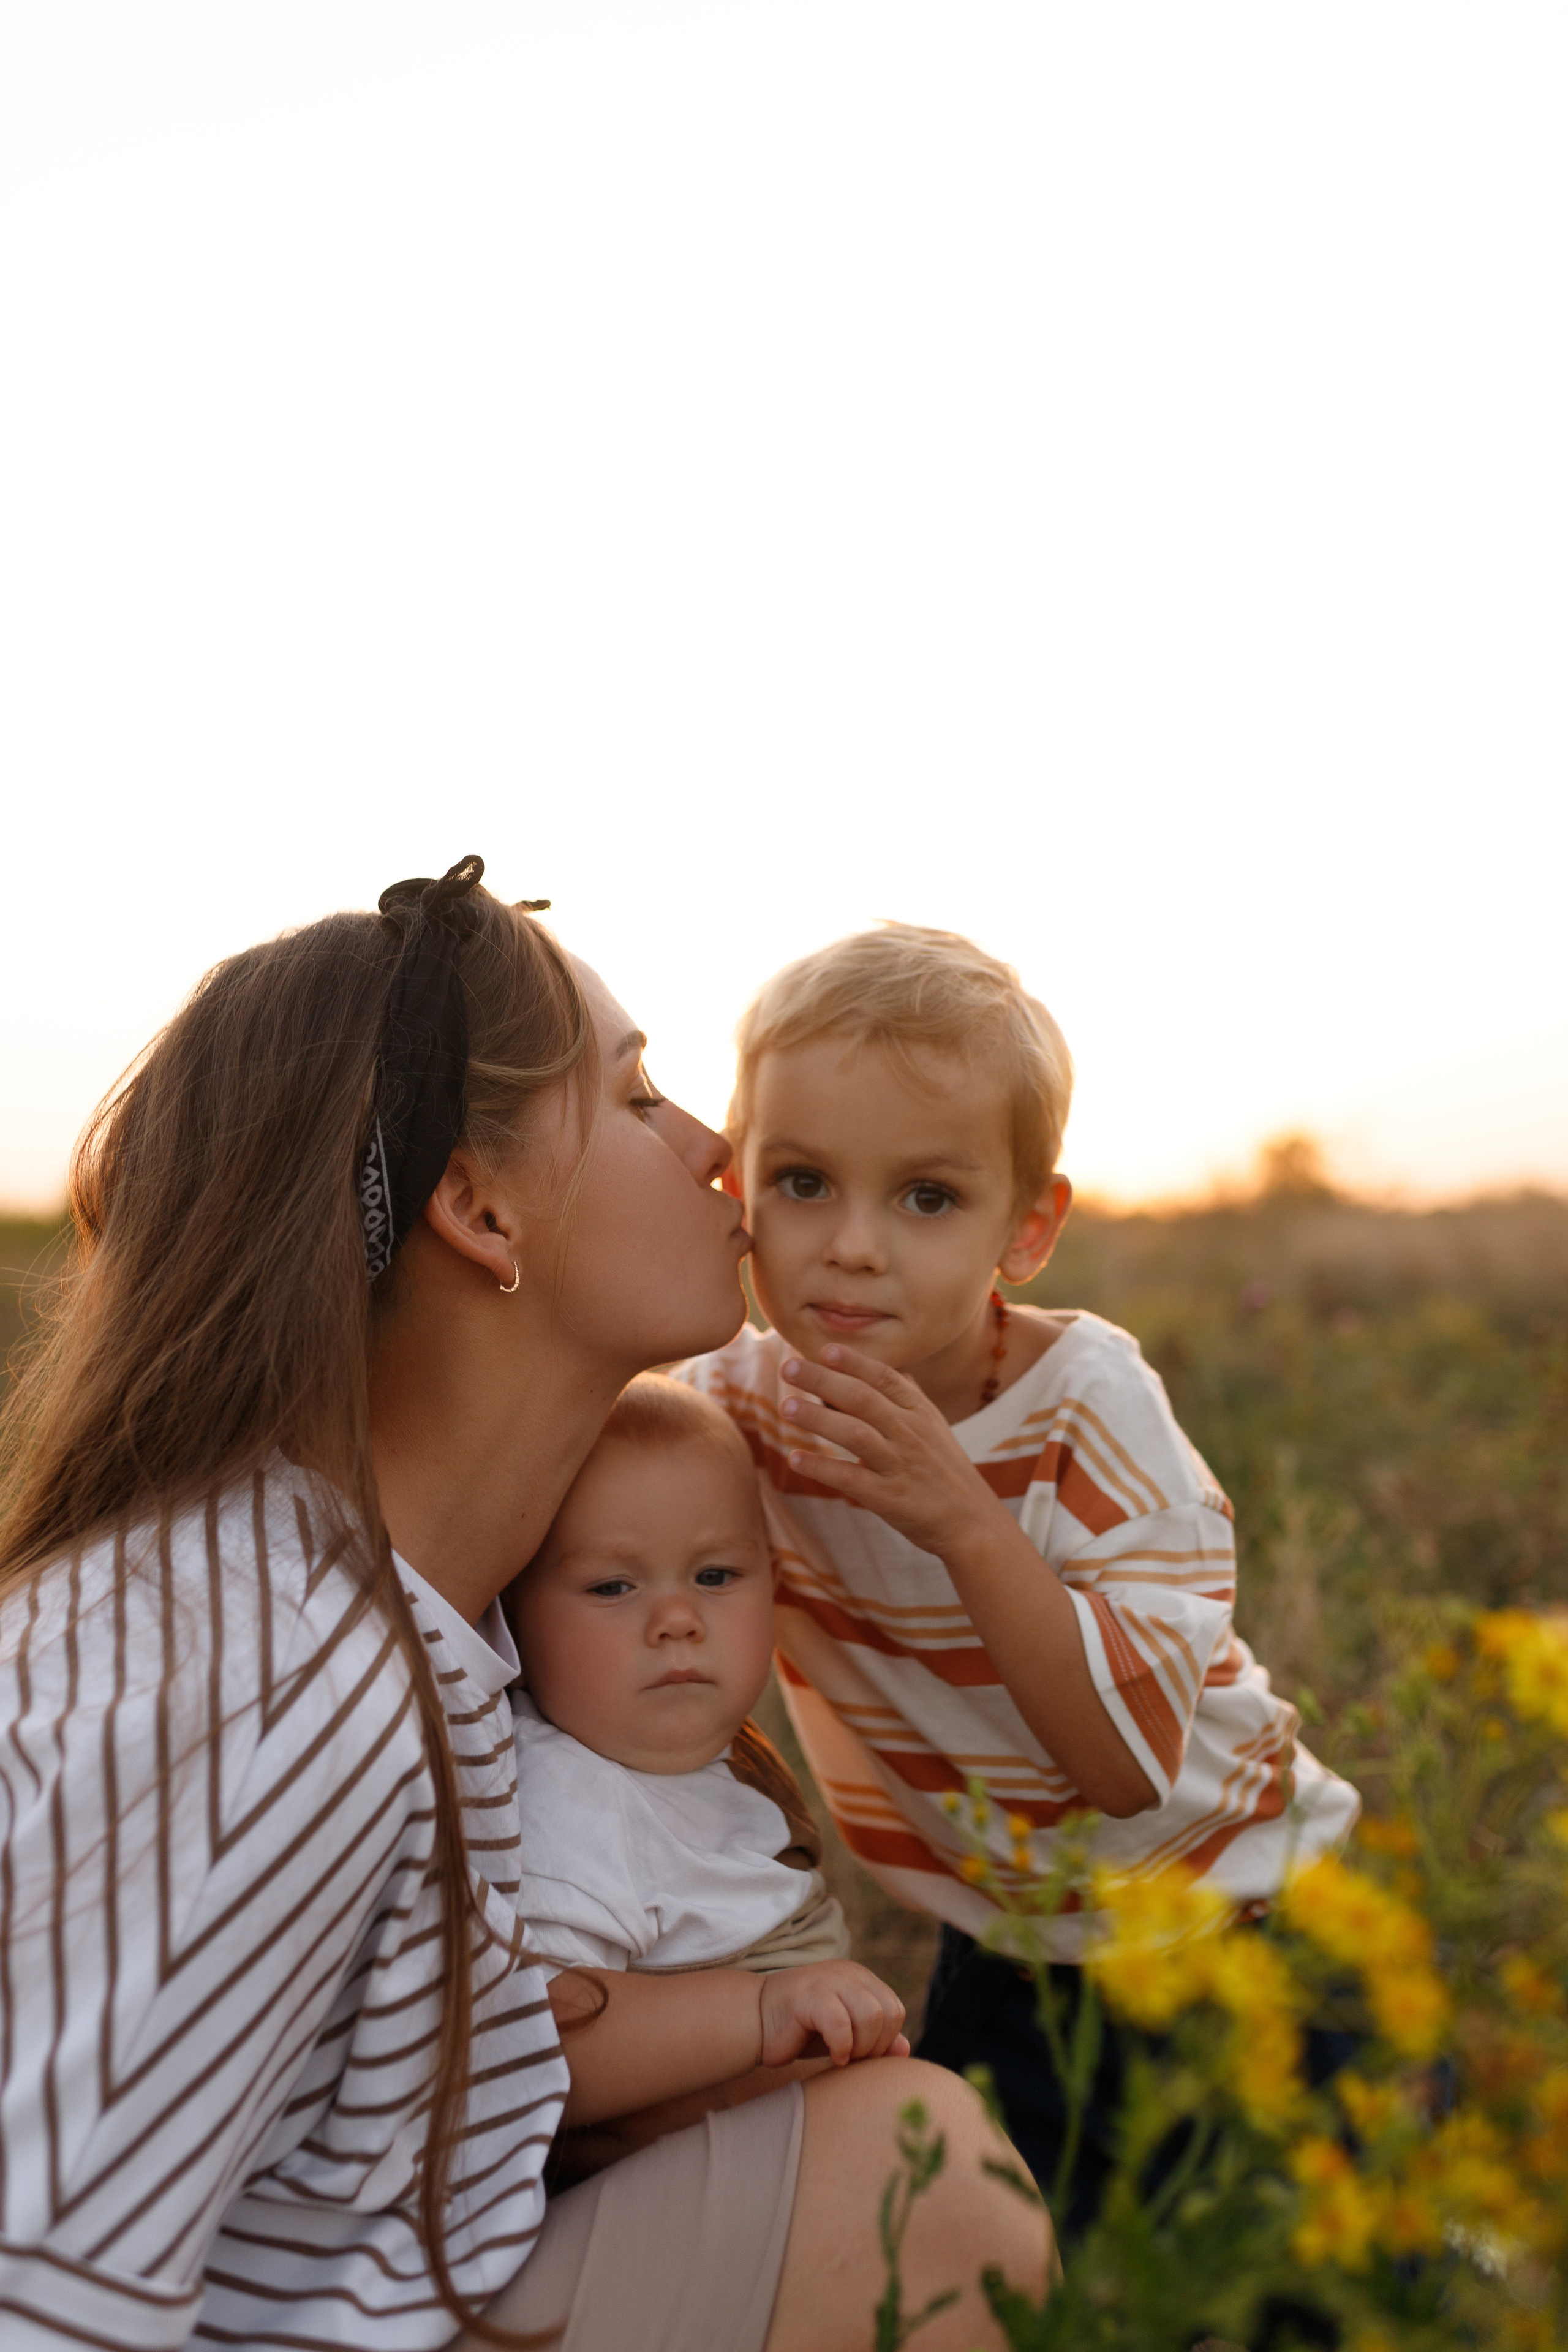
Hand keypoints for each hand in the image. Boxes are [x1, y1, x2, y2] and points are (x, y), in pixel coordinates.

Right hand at [757, 1961, 909, 2067]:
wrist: (755, 2021)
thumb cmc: (801, 2031)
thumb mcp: (845, 2036)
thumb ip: (874, 2040)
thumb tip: (906, 2050)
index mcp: (860, 1978)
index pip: (895, 2010)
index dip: (885, 2041)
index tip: (861, 2056)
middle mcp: (849, 1974)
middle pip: (889, 2013)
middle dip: (874, 2046)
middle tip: (851, 2057)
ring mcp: (829, 1981)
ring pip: (871, 2016)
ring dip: (860, 2047)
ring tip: (842, 2055)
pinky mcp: (810, 1996)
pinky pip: (841, 2024)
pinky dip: (841, 2047)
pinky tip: (832, 2057)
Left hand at [780, 1344, 1009, 1558]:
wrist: (972, 1522)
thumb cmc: (947, 1471)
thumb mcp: (935, 1427)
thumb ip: (910, 1397)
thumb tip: (890, 1368)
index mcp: (920, 1412)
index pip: (884, 1378)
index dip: (854, 1362)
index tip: (824, 1349)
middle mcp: (910, 1433)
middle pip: (862, 1398)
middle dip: (824, 1381)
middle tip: (789, 1368)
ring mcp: (899, 1465)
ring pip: (855, 1433)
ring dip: (818, 1419)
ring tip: (786, 1407)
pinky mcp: (889, 1498)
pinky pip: (850, 1478)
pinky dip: (822, 1467)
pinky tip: (795, 1458)